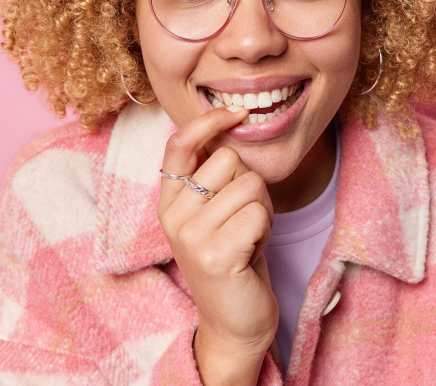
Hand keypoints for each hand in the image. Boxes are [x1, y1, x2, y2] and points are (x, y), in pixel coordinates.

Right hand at [157, 105, 278, 354]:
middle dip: (250, 185)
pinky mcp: (214, 254)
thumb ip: (211, 175)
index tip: (236, 112)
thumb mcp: (215, 213)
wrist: (235, 323)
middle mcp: (174, 215)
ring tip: (248, 238)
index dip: (208, 122)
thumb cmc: (234, 258)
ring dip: (263, 210)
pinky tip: (252, 253)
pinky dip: (266, 230)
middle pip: (230, 160)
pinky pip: (258, 213)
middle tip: (244, 221)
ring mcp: (191, 235)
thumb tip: (228, 121)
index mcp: (170, 200)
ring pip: (250, 185)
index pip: (180, 144)